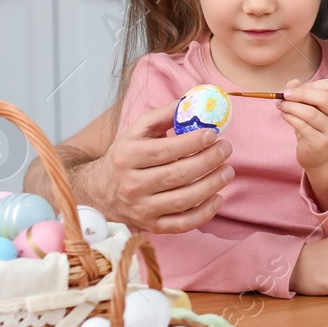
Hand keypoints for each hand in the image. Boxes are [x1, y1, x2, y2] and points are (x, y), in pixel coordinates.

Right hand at [88, 100, 232, 232]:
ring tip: (228, 171)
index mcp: (127, 157)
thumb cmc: (126, 156)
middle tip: (226, 149)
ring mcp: (141, 209)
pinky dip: (205, 213)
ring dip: (211, 185)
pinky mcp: (152, 226)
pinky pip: (182, 224)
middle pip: (176, 175)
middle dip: (207, 161)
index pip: (164, 151)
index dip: (192, 142)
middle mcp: (131, 185)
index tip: (213, 133)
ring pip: (182, 200)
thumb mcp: (137, 131)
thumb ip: (164, 115)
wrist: (99, 191)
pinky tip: (219, 197)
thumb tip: (193, 100)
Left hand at [280, 77, 327, 173]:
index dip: (309, 85)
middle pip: (324, 98)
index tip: (294, 89)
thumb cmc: (315, 127)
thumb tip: (292, 83)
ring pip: (311, 113)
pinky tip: (284, 115)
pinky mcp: (321, 143)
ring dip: (291, 106)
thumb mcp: (311, 107)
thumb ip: (303, 92)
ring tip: (280, 105)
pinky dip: (290, 117)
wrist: (319, 156)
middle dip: (300, 94)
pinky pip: (302, 126)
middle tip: (284, 94)